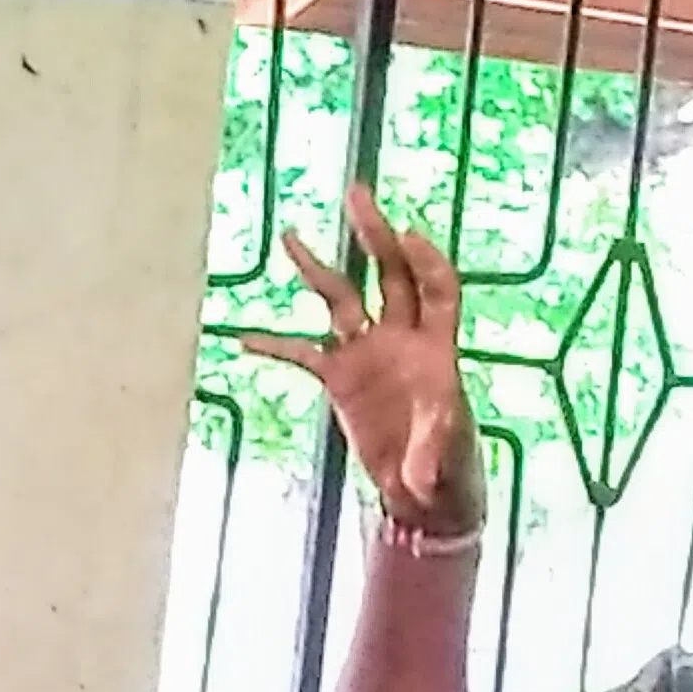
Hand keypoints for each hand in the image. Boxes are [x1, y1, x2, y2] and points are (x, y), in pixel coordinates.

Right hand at [230, 184, 482, 529]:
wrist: (423, 497)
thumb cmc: (448, 475)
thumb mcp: (446, 462)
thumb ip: (436, 447)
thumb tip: (426, 447)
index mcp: (437, 350)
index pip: (437, 289)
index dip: (426, 261)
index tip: (406, 237)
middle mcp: (402, 340)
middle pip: (389, 274)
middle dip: (374, 234)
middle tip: (355, 195)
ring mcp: (368, 355)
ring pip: (341, 299)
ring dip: (318, 268)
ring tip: (289, 234)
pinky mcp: (341, 379)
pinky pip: (304, 353)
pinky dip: (277, 346)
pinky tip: (244, 339)